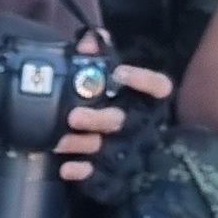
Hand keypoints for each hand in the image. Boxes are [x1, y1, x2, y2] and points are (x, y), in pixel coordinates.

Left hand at [57, 58, 172, 183]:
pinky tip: (66, 168)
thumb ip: (102, 55)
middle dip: (98, 119)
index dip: (143, 80)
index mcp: (149, 101)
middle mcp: (143, 125)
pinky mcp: (117, 174)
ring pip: (106, 148)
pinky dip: (83, 172)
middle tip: (74, 116)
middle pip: (123, 121)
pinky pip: (101, 177)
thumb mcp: (112, 76)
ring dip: (82, 144)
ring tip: (60, 141)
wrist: (133, 150)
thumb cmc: (117, 103)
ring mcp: (130, 151)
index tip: (120, 73)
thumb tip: (88, 41)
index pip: (158, 87)